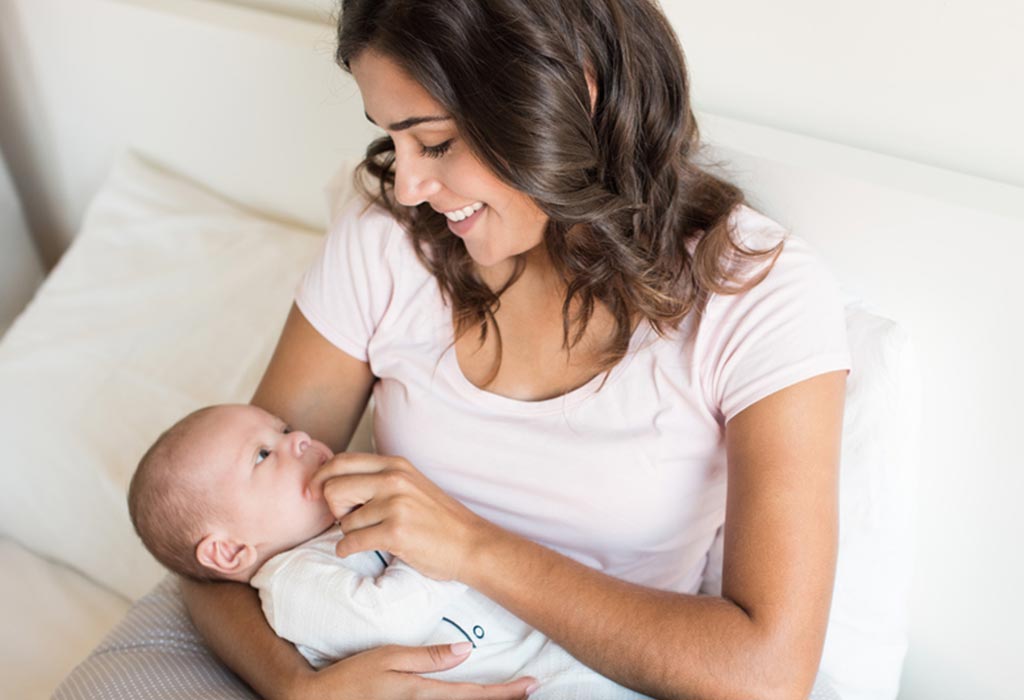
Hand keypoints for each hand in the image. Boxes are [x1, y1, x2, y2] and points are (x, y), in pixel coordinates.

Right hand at [287, 642, 536, 698]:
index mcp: (425, 693)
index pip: (475, 694)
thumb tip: (466, 651)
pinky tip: (473, 693)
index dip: (506, 691)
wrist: (320, 698)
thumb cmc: (352, 675)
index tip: (532, 683)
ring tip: (510, 690)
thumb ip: (428, 657)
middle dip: (504, 697)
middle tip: (530, 686)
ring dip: (486, 699)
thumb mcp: (390, 658)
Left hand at [308, 452, 496, 581]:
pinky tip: (357, 550)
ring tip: (370, 536)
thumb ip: (378, 479)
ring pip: (344, 520)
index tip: (310, 492)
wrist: (470, 543)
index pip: (341, 461)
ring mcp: (395, 505)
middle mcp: (394, 479)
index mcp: (395, 464)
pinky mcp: (396, 532)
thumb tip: (333, 482)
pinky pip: (351, 542)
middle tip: (346, 519)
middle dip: (333, 508)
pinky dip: (347, 550)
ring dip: (349, 533)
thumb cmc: (438, 519)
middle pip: (333, 488)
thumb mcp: (411, 485)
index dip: (319, 477)